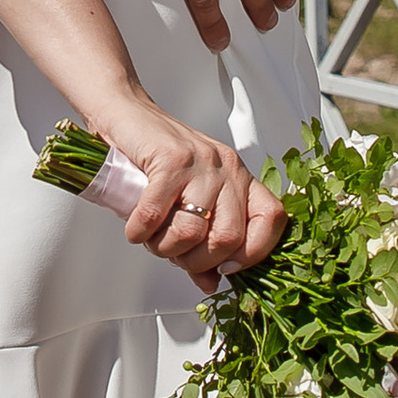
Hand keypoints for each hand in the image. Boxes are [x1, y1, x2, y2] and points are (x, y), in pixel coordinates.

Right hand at [118, 106, 286, 285]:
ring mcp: (201, 162)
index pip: (271, 221)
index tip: (223, 268)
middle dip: (197, 261)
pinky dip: (141, 231)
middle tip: (174, 255)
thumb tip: (211, 284)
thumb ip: (202, 244)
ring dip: (165, 247)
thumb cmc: (156, 161)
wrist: (126, 113)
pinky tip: (135, 229)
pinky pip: (156, 214)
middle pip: (229, 239)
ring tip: (151, 238)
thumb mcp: (186, 201)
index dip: (251, 254)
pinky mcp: (170, 159)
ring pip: (194, 231)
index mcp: (240, 180)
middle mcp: (228, 169)